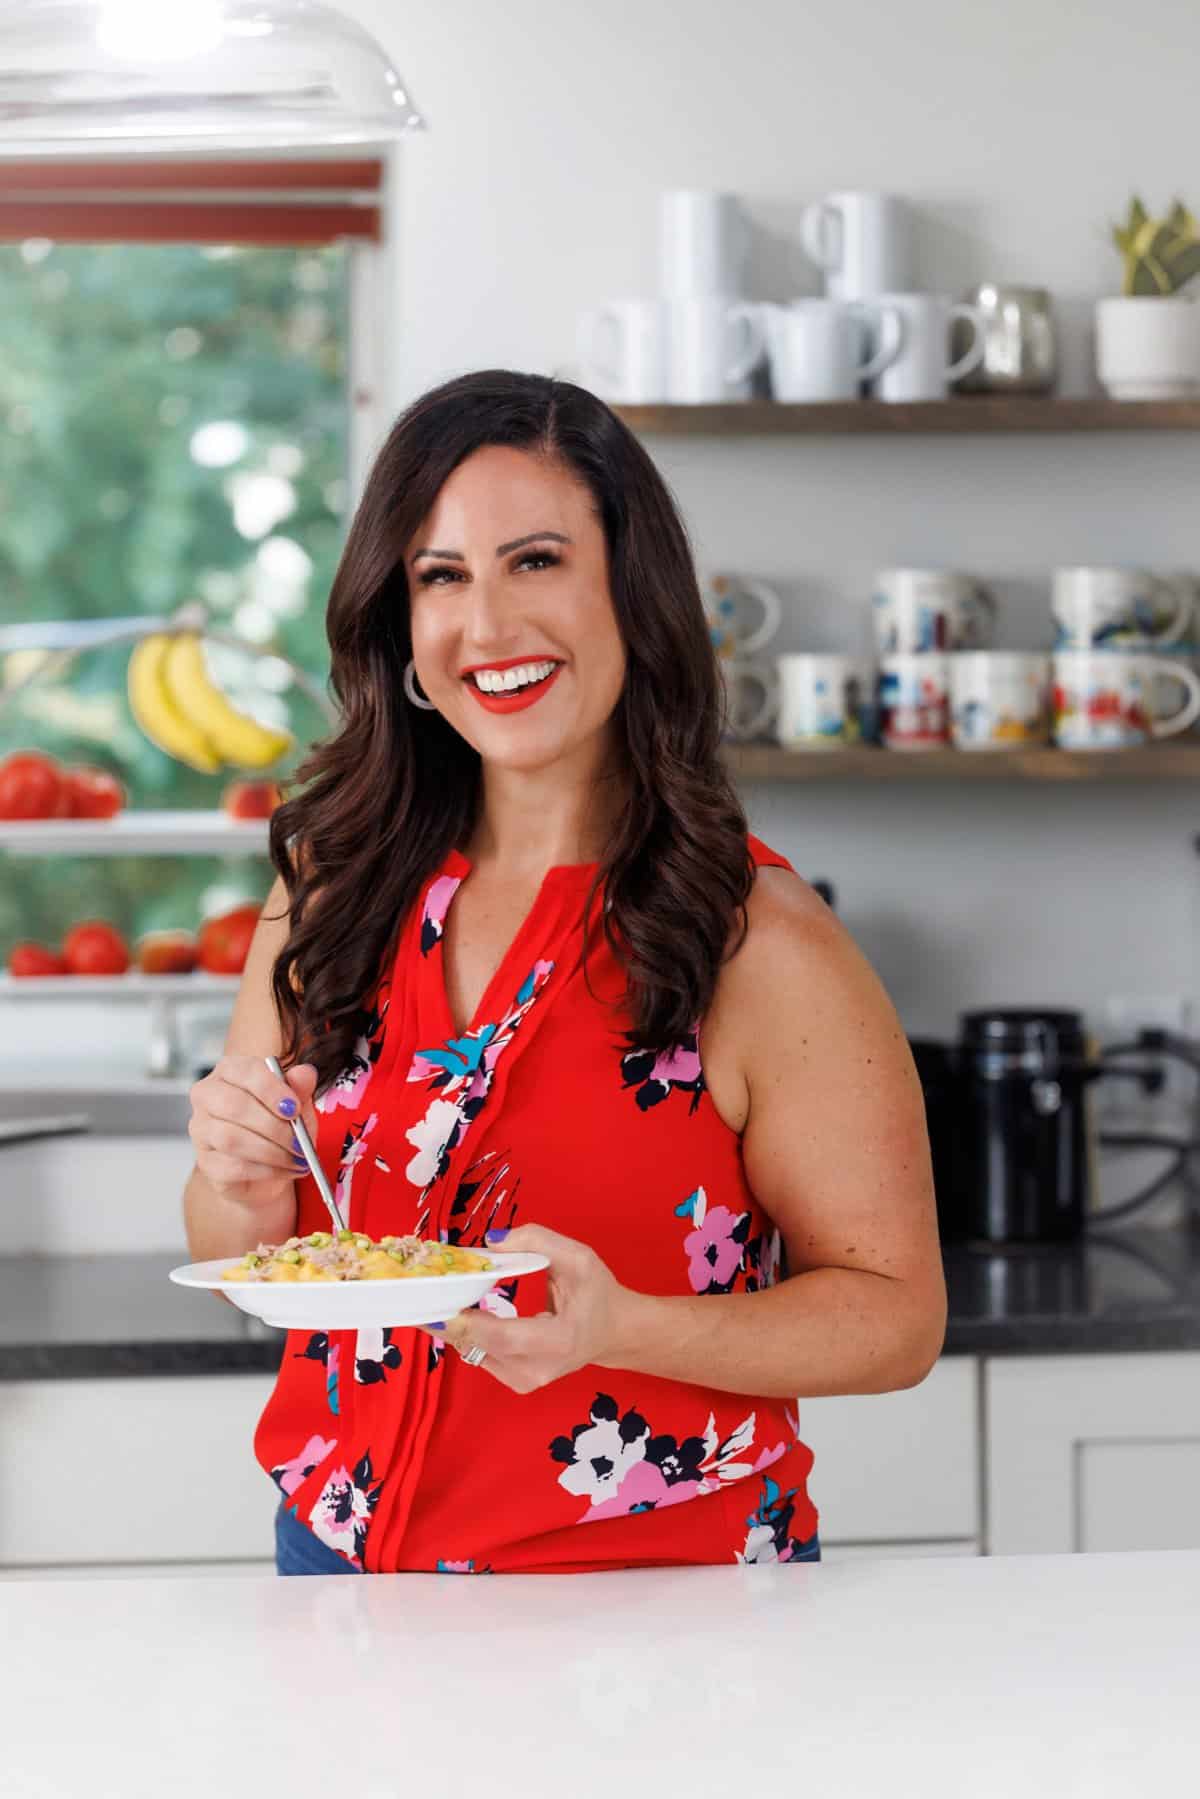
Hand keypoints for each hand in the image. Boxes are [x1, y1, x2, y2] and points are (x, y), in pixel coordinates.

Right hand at [188, 1054, 319, 1212]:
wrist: (268, 1168)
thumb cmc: (279, 1127)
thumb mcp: (296, 1104)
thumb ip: (299, 1088)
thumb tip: (305, 1074)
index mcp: (230, 1070)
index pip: (245, 1071)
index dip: (271, 1090)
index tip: (295, 1108)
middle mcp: (208, 1095)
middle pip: (234, 1105)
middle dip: (273, 1126)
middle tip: (300, 1141)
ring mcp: (201, 1130)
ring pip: (231, 1139)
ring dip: (271, 1151)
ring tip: (297, 1158)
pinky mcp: (206, 1162)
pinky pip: (233, 1166)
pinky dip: (265, 1170)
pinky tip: (284, 1169)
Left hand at [427, 1224, 643, 1393]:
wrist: (613, 1333)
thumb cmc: (597, 1294)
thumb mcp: (578, 1258)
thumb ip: (538, 1242)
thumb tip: (490, 1243)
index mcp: (559, 1340)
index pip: (504, 1337)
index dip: (468, 1321)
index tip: (439, 1299)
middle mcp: (538, 1369)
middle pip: (479, 1347)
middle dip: (446, 1319)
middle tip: (418, 1292)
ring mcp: (524, 1380)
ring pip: (472, 1351)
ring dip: (451, 1324)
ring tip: (432, 1295)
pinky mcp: (514, 1381)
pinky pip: (478, 1354)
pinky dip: (464, 1332)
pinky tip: (455, 1310)